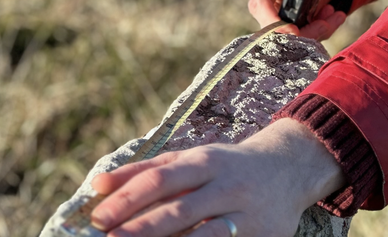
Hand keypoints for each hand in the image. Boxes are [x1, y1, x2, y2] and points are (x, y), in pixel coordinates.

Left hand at [89, 120, 346, 236]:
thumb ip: (145, 170)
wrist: (289, 168)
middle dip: (141, 229)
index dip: (128, 199)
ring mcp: (246, 214)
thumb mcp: (190, 159)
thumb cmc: (226, 166)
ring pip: (205, 236)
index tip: (98, 218)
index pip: (160, 179)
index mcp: (205, 161)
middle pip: (179, 210)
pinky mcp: (263, 236)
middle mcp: (226, 185)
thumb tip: (97, 184)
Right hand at [248, 0, 348, 40]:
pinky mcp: (306, 15)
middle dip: (299, 33)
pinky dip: (326, 28)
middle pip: (275, 25)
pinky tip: (337, 14)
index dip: (271, 22)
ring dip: (316, 31)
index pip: (259, 4)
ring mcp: (291, 7)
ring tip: (336, 15)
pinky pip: (311, 31)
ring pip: (294, 33)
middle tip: (324, 26)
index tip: (293, 30)